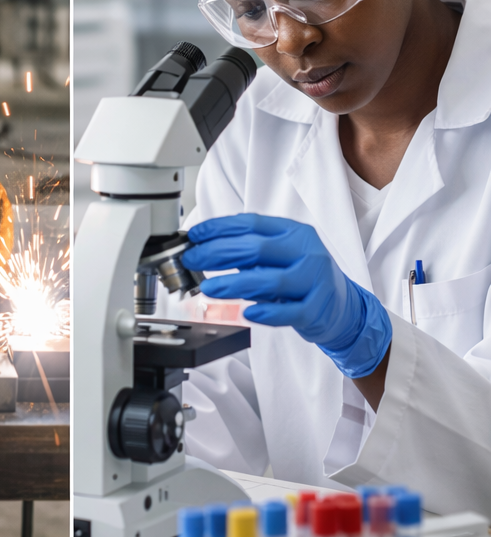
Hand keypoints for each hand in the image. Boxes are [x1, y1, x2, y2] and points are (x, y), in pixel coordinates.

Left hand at [182, 213, 390, 378]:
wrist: (344, 307)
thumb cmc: (302, 277)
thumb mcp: (278, 255)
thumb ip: (246, 251)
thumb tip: (202, 248)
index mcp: (293, 233)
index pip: (251, 224)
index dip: (218, 228)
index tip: (193, 236)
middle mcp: (306, 252)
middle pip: (257, 248)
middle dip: (217, 253)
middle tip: (192, 260)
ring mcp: (315, 280)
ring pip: (271, 280)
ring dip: (234, 284)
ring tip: (208, 288)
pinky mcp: (318, 308)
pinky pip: (290, 312)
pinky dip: (268, 312)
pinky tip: (248, 312)